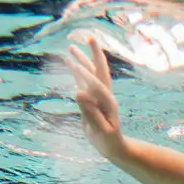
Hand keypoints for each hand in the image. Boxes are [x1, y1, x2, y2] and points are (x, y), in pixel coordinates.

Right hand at [65, 35, 122, 153]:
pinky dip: (77, 71)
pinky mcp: (92, 98)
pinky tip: (70, 63)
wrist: (113, 146)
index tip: (72, 63)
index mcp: (108, 102)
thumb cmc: (108, 140)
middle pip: (99, 71)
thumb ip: (91, 112)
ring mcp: (98, 96)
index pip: (97, 84)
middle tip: (89, 38)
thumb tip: (79, 93)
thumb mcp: (101, 130)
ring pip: (90, 74)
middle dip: (94, 55)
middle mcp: (105, 95)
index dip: (85, 74)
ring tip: (70, 47)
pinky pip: (84, 82)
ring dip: (82, 60)